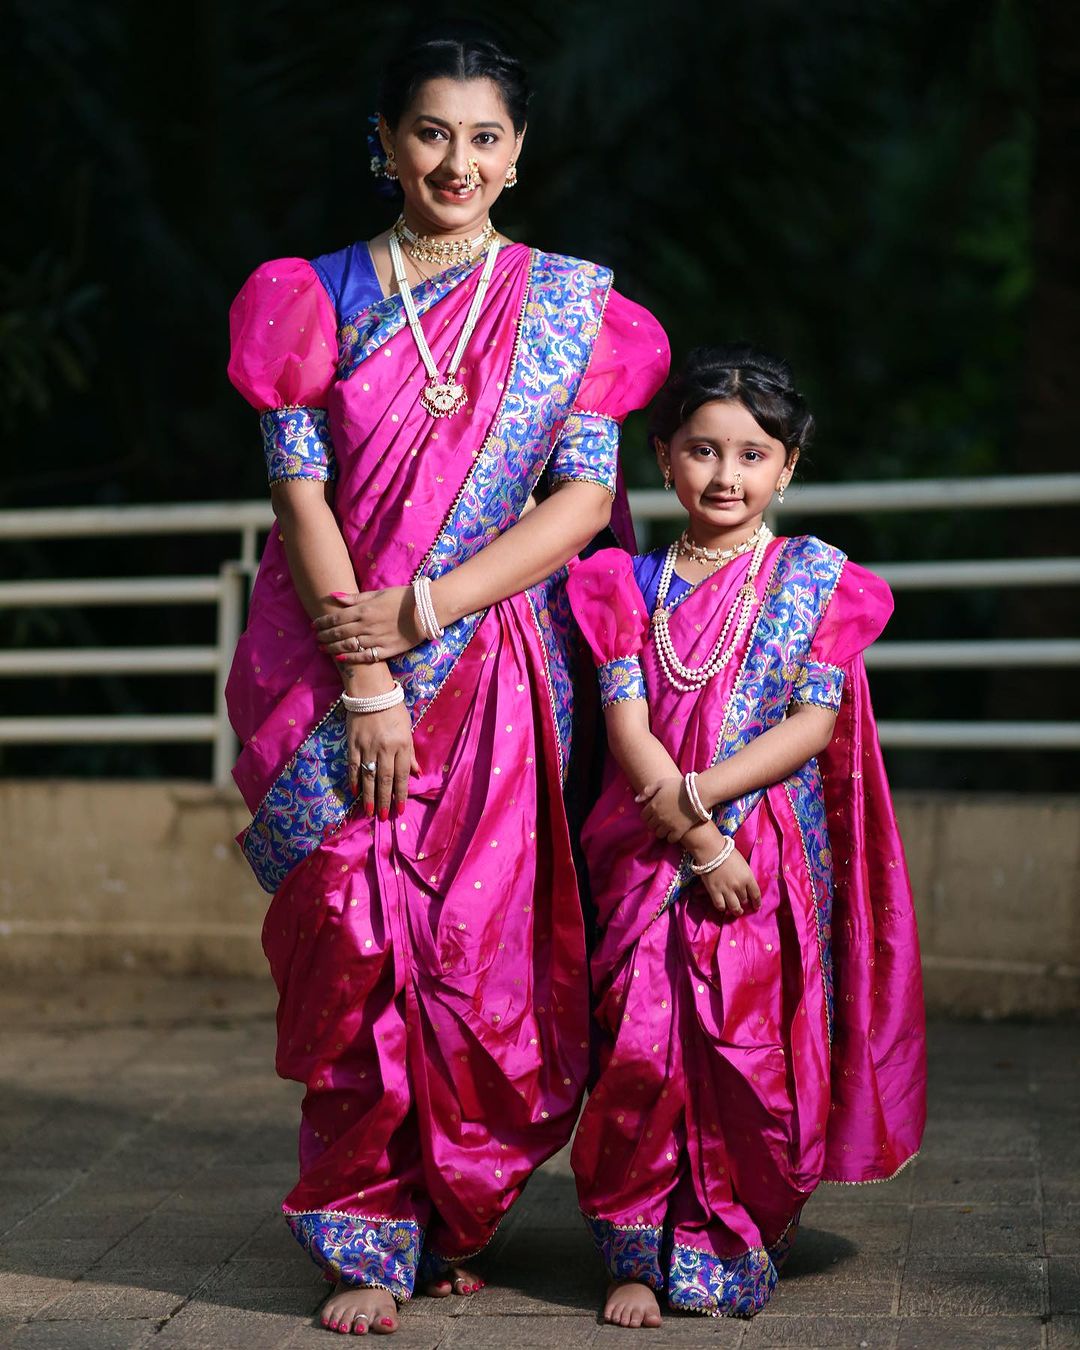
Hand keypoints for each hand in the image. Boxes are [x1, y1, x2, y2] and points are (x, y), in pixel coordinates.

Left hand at [314, 588, 420, 664]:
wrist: (426, 610)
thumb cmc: (401, 598)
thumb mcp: (377, 593)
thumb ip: (355, 598)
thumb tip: (333, 596)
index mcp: (363, 611)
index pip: (335, 618)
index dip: (322, 622)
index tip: (314, 625)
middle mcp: (366, 626)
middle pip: (338, 634)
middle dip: (324, 636)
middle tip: (316, 637)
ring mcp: (375, 640)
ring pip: (347, 646)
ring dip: (332, 648)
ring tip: (322, 648)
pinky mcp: (386, 651)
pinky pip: (364, 657)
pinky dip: (350, 658)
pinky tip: (339, 657)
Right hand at [346, 702, 419, 820]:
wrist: (371, 692)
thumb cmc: (393, 710)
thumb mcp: (407, 730)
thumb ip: (410, 753)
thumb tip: (416, 774)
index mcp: (402, 744)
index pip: (402, 775)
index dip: (401, 794)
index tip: (399, 810)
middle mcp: (385, 748)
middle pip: (385, 779)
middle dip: (385, 800)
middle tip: (384, 817)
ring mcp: (368, 746)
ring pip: (368, 776)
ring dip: (369, 796)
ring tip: (369, 812)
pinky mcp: (353, 743)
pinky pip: (354, 765)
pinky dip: (354, 779)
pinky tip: (355, 792)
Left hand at [636, 776, 699, 841]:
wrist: (698, 793)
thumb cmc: (679, 786)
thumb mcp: (661, 783)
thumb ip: (647, 791)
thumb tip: (636, 800)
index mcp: (653, 806)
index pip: (643, 816)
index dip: (647, 815)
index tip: (653, 814)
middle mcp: (658, 817)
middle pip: (650, 826)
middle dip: (654, 823)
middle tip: (660, 820)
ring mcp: (668, 825)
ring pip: (659, 834)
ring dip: (661, 831)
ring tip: (666, 826)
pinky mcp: (679, 831)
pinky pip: (670, 839)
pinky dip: (671, 837)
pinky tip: (674, 832)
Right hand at [684, 823, 759, 918]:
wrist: (711, 850)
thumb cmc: (728, 853)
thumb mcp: (743, 864)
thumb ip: (746, 876)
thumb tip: (746, 885)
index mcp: (748, 877)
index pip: (756, 894)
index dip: (757, 902)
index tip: (756, 906)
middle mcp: (739, 886)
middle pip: (744, 900)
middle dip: (744, 903)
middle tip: (742, 904)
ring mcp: (727, 890)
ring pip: (734, 907)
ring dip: (736, 910)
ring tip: (736, 911)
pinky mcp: (715, 892)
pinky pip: (720, 906)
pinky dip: (723, 908)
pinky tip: (723, 906)